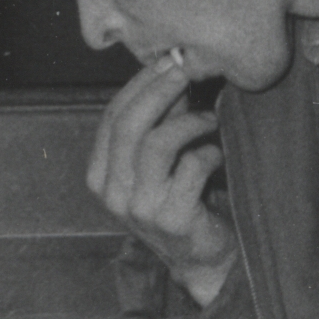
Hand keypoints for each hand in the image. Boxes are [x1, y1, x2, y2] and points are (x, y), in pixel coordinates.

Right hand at [89, 55, 238, 308]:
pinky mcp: (171, 220)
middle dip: (159, 90)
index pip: (112, 117)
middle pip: (128, 125)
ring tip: (211, 117)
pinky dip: (208, 151)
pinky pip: (190, 168)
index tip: (167, 61)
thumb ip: (157, 123)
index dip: (139, 85)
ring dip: (188, 121)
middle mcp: (112, 192)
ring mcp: (139, 208)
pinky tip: (218, 152)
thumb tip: (172, 72)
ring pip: (156, 144)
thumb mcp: (160, 160)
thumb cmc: (185, 199)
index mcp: (100, 174)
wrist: (205, 257)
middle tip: (187, 70)